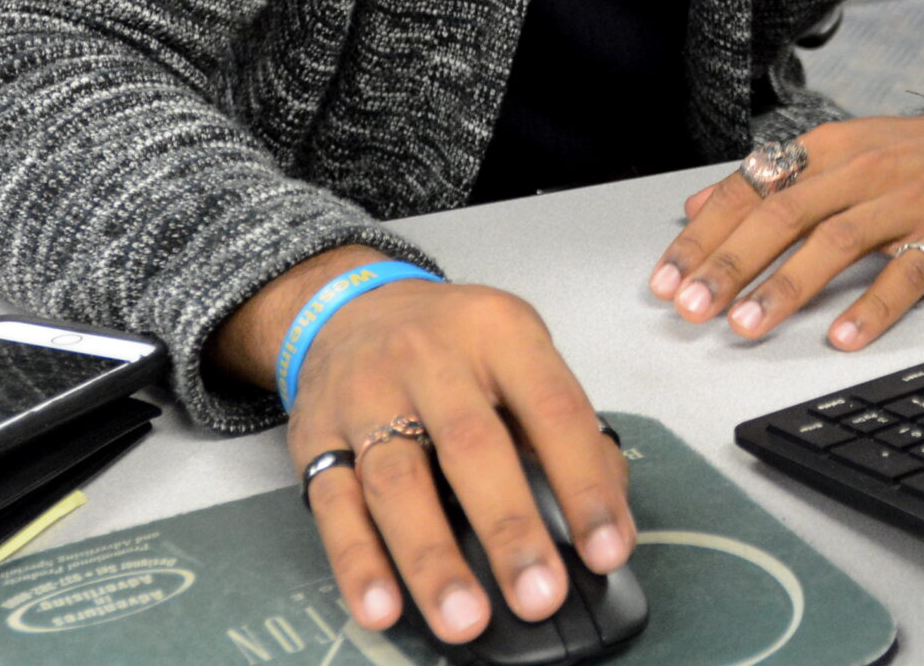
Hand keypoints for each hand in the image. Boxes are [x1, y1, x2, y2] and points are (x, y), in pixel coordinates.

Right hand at [212, 247, 633, 646]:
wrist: (354, 305)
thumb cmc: (457, 342)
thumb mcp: (521, 351)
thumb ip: (563, 425)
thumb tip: (607, 514)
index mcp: (500, 331)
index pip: (553, 409)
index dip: (585, 482)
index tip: (609, 549)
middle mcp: (430, 357)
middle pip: (472, 448)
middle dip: (509, 529)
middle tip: (540, 595)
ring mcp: (365, 396)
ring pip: (397, 483)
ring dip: (432, 559)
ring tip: (464, 619)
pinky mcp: (315, 438)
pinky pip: (333, 506)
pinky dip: (357, 562)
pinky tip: (382, 607)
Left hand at [651, 78, 923, 350]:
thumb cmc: (916, 154)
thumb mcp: (840, 150)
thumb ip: (769, 180)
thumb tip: (697, 206)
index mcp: (828, 150)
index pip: (753, 190)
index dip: (706, 236)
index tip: (667, 278)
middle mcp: (862, 172)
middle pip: (785, 216)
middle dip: (732, 264)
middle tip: (693, 307)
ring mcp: (906, 203)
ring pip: (837, 242)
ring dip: (787, 286)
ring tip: (748, 326)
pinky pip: (906, 274)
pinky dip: (873, 308)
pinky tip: (844, 337)